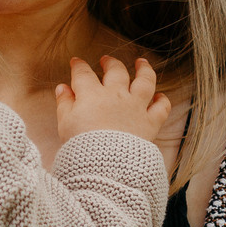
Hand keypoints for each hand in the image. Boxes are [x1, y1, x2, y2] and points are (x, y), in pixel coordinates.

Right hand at [56, 56, 172, 145]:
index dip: (79, 66)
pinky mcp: (150, 123)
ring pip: (145, 81)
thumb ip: (64, 103)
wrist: (105, 166)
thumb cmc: (81, 147)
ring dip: (144, 70)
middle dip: (110, 63)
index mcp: (92, 95)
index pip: (83, 73)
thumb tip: (62, 88)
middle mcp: (116, 96)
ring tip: (142, 62)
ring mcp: (136, 108)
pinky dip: (162, 101)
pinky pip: (161, 108)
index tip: (76, 62)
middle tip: (106, 60)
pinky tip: (160, 96)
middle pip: (115, 71)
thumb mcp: (65, 124)